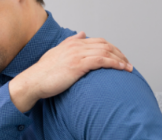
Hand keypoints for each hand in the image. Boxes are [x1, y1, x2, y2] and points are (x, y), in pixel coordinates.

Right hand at [8, 32, 132, 111]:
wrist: (33, 82)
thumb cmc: (43, 73)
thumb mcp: (56, 53)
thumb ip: (69, 42)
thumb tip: (82, 34)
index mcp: (71, 43)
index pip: (98, 41)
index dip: (112, 49)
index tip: (119, 58)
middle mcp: (76, 46)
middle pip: (105, 45)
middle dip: (119, 54)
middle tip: (127, 63)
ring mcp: (77, 54)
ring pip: (106, 52)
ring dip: (120, 59)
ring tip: (128, 68)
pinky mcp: (78, 65)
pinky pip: (102, 61)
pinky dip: (115, 63)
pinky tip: (122, 69)